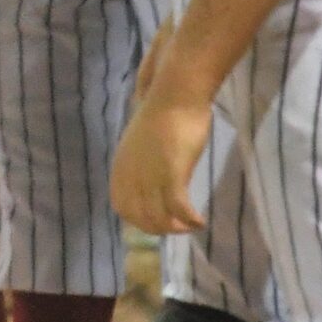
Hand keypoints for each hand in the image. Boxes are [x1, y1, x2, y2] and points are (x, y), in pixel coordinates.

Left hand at [110, 87, 212, 235]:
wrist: (175, 93)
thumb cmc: (164, 112)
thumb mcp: (144, 144)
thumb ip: (143, 164)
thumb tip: (152, 180)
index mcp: (120, 167)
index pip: (122, 207)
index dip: (139, 220)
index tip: (158, 221)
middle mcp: (130, 176)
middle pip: (139, 218)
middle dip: (159, 228)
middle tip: (179, 227)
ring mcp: (150, 176)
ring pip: (159, 218)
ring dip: (176, 227)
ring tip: (191, 225)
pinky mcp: (172, 174)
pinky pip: (179, 209)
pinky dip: (190, 220)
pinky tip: (200, 221)